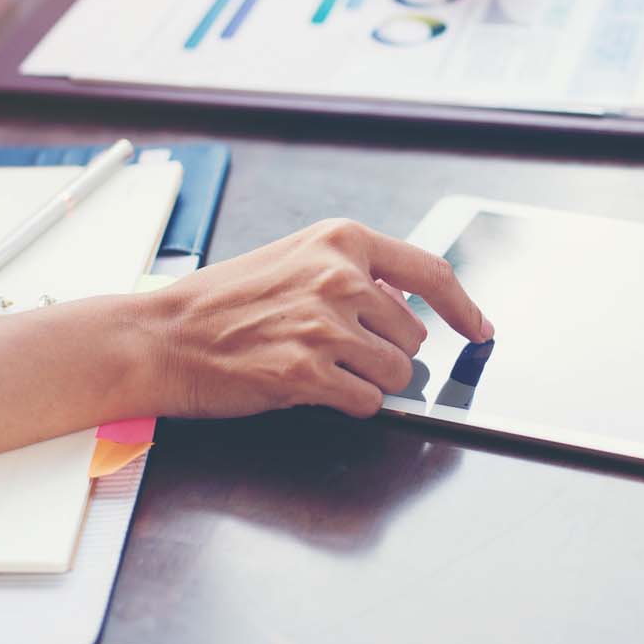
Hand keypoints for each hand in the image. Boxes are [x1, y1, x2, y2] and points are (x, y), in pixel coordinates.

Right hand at [148, 219, 492, 419]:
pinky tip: (309, 385)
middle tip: (336, 348)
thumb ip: (356, 275)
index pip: (432, 273)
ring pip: (397, 373)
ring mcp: (325, 327)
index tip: (481, 329)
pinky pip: (367, 402)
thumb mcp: (297, 260)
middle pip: (414, 335)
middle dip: (386, 349)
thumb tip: (413, 309)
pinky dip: (348, 402)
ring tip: (319, 365)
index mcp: (342, 241)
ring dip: (368, 379)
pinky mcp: (308, 373)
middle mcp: (341, 278)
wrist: (162, 336)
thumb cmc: (225, 301)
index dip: (466, 308)